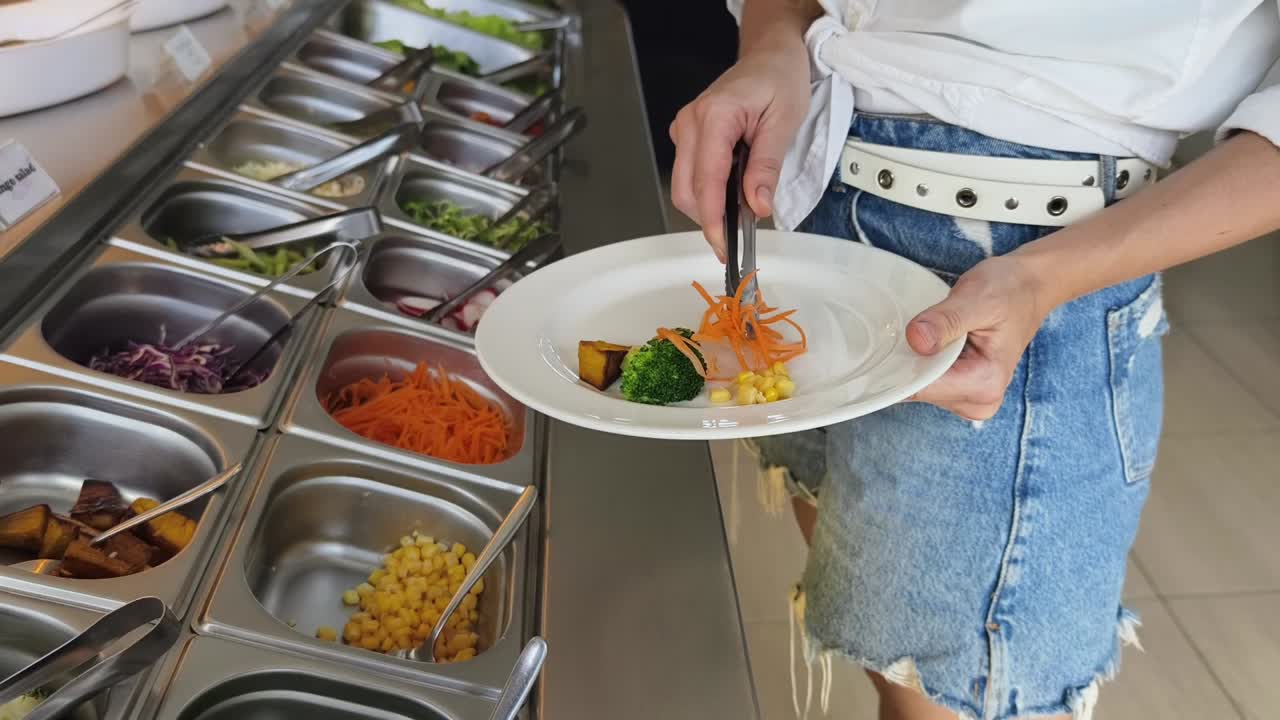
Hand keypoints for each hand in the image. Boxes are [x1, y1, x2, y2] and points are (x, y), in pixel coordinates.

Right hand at [669, 35, 810, 260]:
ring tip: (740, 212)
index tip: (725, 246)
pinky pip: (690, 176)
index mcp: (715, 116)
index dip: (713, 220)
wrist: (769, 56)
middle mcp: (691, 122)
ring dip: (709, 208)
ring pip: (684, 187)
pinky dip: (708, 194)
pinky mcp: (688, 137)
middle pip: (686, 190)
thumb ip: (767, 166)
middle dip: (709, 220)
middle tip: (737, 239)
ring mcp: (685, 129)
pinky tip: (731, 193)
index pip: (706, 180)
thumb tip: (756, 207)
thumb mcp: (785, 123)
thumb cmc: (780, 79)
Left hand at [906, 255, 1051, 419]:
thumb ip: (946, 321)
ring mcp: (970, 400)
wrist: (1029, 288)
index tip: (888, 343)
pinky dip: (923, 362)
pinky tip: (934, 342)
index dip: (900, 365)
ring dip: (916, 360)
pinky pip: (926, 383)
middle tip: (918, 327)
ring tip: (933, 332)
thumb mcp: (976, 298)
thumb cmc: (1008, 290)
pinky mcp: (961, 391)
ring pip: (919, 387)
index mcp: (986, 383)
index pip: (923, 388)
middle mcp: (980, 401)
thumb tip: (916, 341)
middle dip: (908, 361)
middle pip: (918, 391)